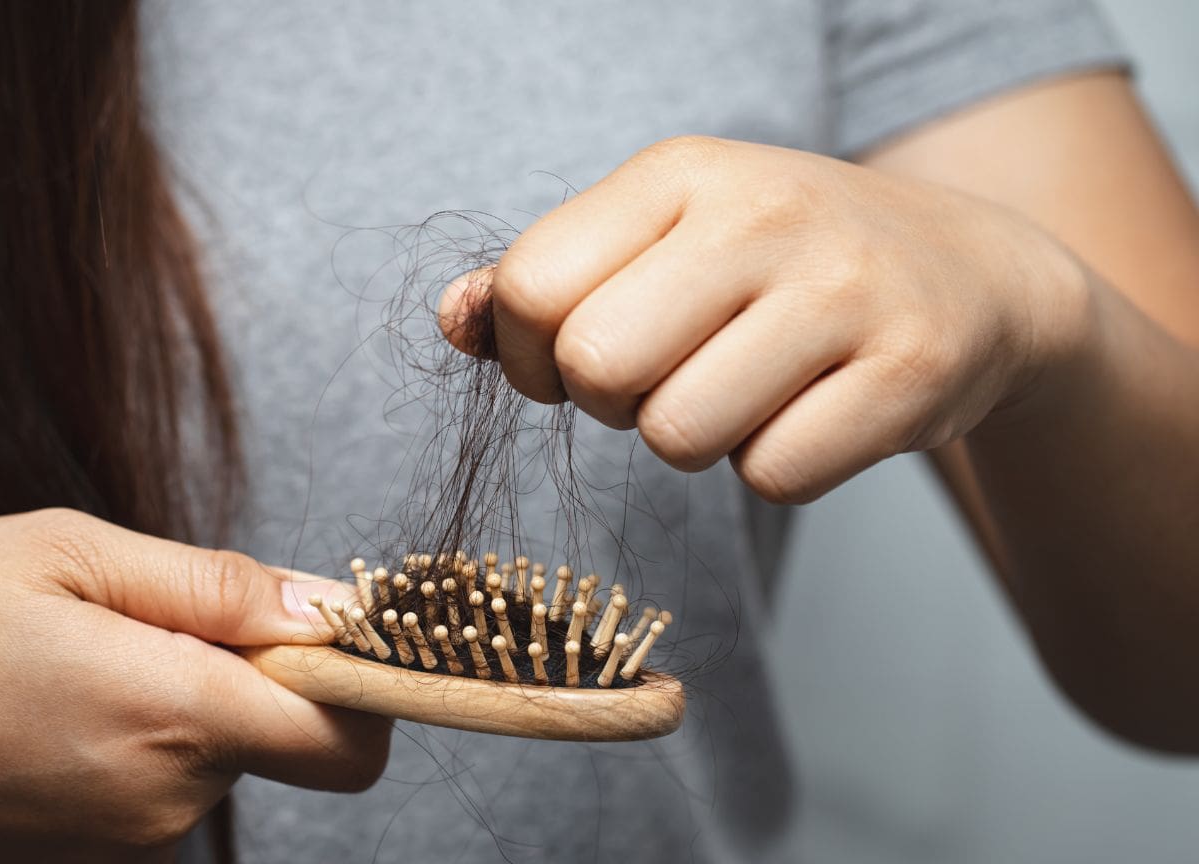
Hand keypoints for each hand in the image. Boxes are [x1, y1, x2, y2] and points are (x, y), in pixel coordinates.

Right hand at [0, 509, 387, 859]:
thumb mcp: (65, 553)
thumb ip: (211, 584)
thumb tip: (323, 606)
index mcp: (172, 713)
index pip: (348, 735)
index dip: (363, 678)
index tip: (328, 627)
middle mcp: (166, 798)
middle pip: (282, 734)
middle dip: (248, 671)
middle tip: (146, 618)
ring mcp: (129, 842)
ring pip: (217, 755)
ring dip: (183, 699)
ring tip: (77, 658)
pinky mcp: (95, 858)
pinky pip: (163, 784)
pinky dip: (142, 738)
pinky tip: (59, 704)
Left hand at [441, 137, 1092, 502]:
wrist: (972, 274)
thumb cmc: (780, 264)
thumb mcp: (662, 237)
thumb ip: (545, 278)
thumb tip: (453, 322)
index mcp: (680, 173)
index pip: (531, 287)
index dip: (531, 355)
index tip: (577, 359)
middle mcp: (762, 214)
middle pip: (596, 368)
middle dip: (613, 403)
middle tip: (668, 378)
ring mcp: (845, 290)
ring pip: (678, 437)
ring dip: (695, 440)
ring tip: (747, 389)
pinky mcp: (910, 371)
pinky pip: (774, 476)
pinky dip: (778, 467)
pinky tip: (814, 411)